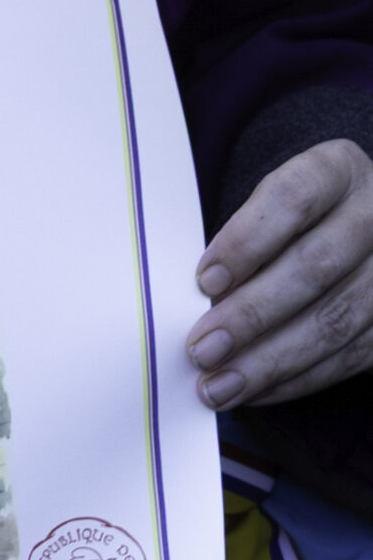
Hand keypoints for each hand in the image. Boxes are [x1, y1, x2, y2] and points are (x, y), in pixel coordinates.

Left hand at [186, 140, 372, 407]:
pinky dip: (297, 380)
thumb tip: (202, 297)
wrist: (361, 231)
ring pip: (334, 322)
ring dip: (270, 361)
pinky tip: (256, 390)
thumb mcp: (276, 202)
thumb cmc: (296, 217)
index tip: (204, 280)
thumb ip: (245, 236)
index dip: (246, 240)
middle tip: (202, 348)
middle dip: (252, 314)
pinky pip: (349, 358)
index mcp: (338, 169)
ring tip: (220, 384)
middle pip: (314, 267)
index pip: (292, 198)